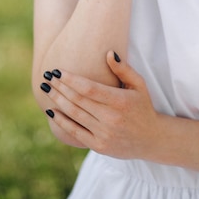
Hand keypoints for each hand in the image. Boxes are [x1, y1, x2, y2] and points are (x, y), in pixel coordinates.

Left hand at [41, 52, 160, 158]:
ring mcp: (104, 134)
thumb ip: (123, 69)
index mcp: (120, 101)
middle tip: (47, 76)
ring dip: (58, 101)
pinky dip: (61, 121)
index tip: (58, 70)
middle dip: (60, 87)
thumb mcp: (139, 85)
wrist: (151, 139)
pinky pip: (75, 132)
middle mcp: (111, 118)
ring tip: (46, 88)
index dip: (71, 79)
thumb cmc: (143, 106)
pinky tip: (51, 111)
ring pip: (74, 115)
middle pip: (78, 100)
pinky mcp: (99, 146)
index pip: (89, 88)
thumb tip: (109, 52)